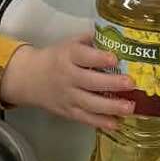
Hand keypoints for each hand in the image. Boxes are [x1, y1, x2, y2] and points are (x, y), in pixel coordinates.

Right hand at [0, 38, 135, 133]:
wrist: (29, 78)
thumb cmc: (55, 58)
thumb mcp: (68, 43)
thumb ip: (90, 40)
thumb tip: (116, 36)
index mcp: (68, 56)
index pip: (83, 56)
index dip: (99, 58)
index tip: (114, 58)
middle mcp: (67, 77)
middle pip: (90, 82)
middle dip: (112, 83)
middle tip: (131, 83)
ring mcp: (67, 97)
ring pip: (89, 103)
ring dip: (111, 107)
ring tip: (130, 108)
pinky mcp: (68, 112)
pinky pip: (85, 118)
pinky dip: (100, 122)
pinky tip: (116, 124)